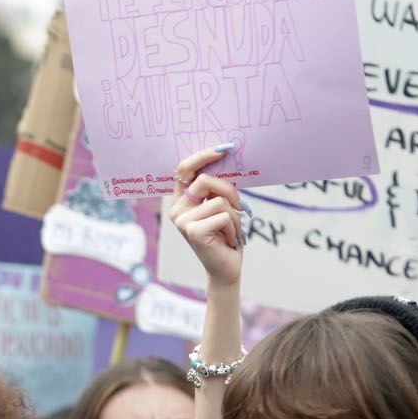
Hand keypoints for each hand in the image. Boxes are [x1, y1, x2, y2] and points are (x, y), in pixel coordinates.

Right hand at [165, 147, 242, 288]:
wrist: (225, 269)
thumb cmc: (225, 235)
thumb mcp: (219, 208)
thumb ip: (215, 189)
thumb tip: (225, 160)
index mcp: (180, 200)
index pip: (184, 169)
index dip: (202, 156)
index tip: (223, 149)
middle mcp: (176, 209)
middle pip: (205, 181)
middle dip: (230, 191)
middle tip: (241, 207)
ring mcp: (182, 221)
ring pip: (219, 201)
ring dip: (235, 216)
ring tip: (232, 231)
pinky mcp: (192, 231)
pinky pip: (223, 216)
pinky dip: (234, 227)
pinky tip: (229, 239)